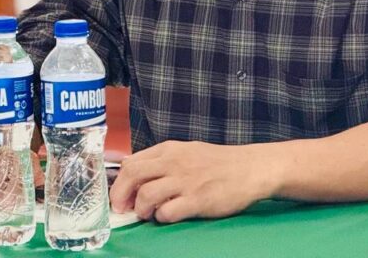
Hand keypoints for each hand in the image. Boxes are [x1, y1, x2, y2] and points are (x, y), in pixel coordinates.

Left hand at [109, 140, 274, 223]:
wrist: (250, 168)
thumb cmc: (217, 163)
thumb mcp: (186, 152)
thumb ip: (161, 160)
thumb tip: (132, 170)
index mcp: (169, 150)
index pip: (132, 163)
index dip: (119, 182)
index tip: (118, 196)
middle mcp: (174, 162)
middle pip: (133, 176)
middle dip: (120, 196)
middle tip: (122, 210)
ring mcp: (185, 181)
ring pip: (146, 195)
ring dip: (141, 209)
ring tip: (147, 214)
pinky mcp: (197, 200)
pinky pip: (167, 212)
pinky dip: (161, 218)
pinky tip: (167, 216)